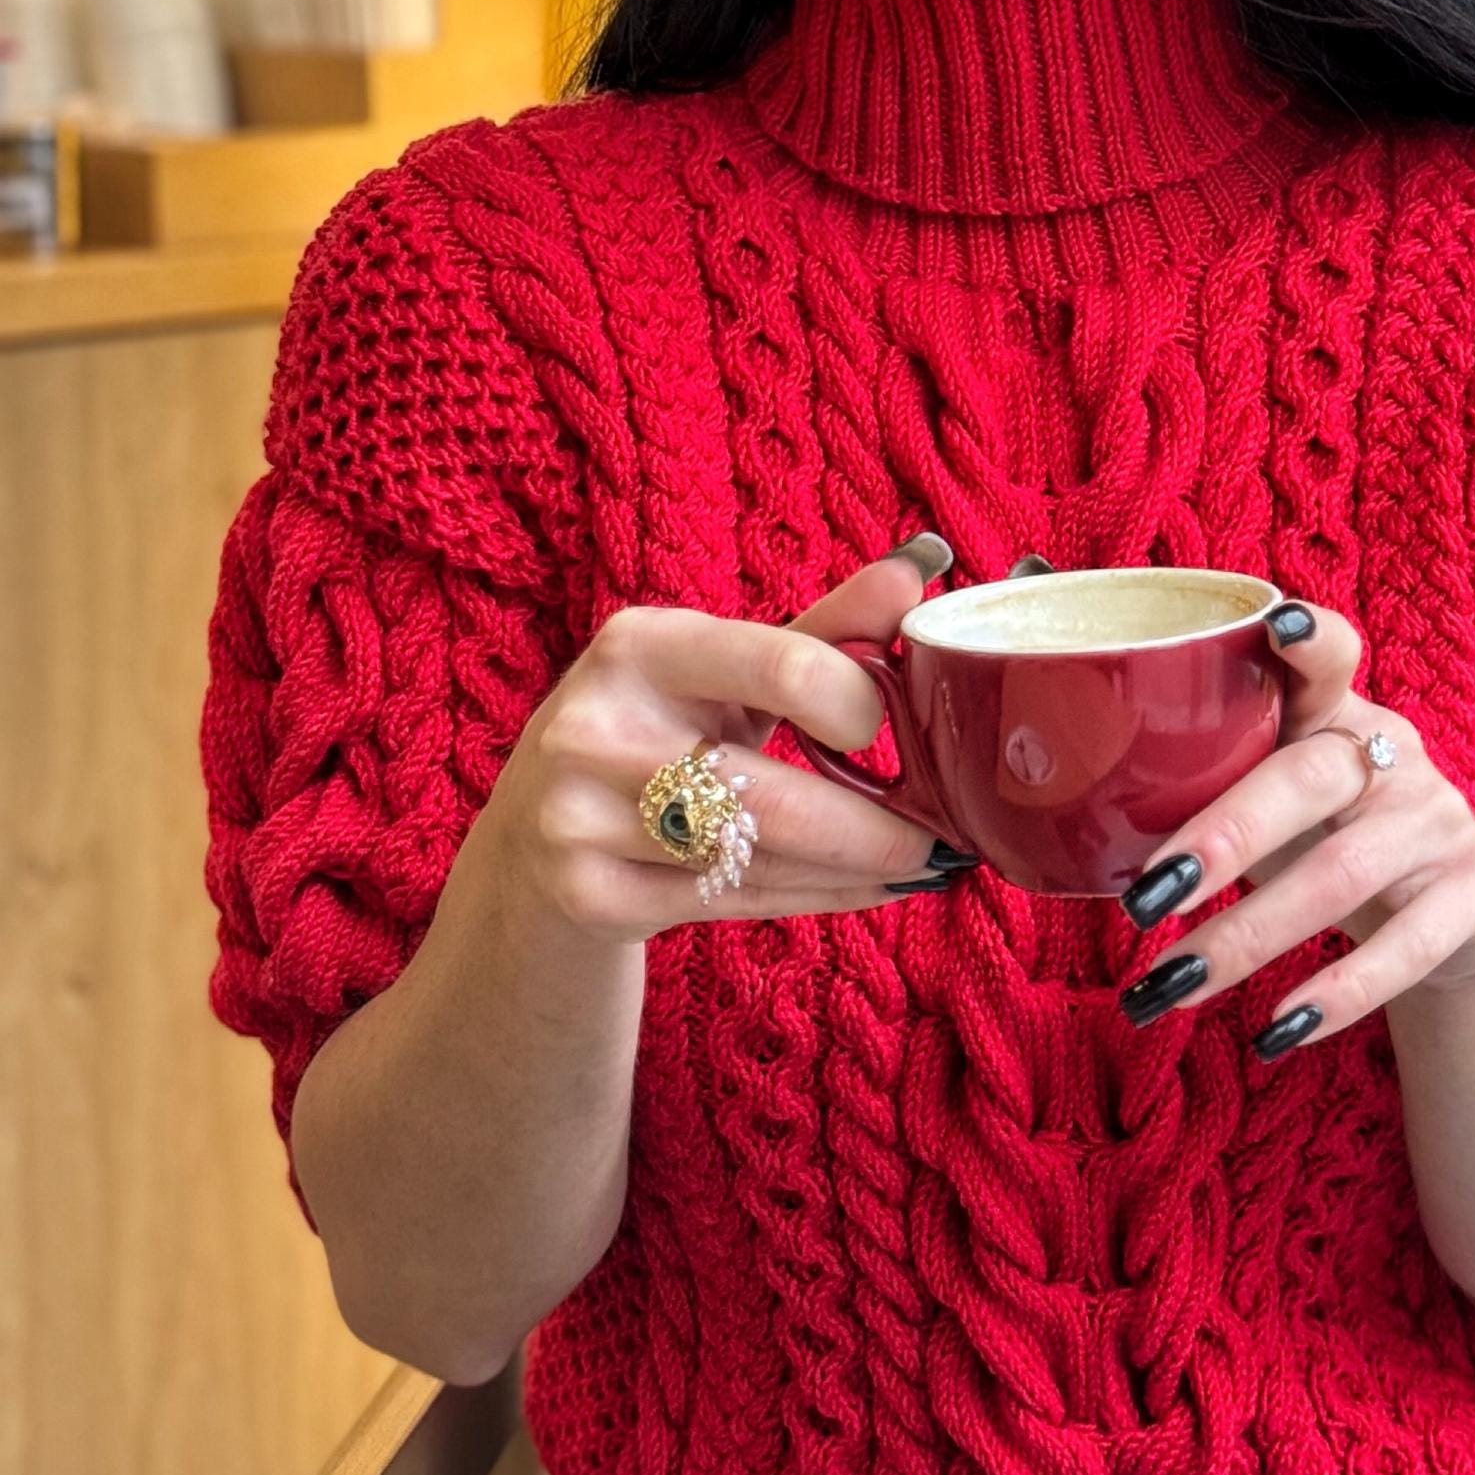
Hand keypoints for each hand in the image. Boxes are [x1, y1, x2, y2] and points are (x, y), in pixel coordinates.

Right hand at [485, 540, 980, 940]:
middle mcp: (595, 728)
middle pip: (772, 792)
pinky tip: (864, 888)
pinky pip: (734, 903)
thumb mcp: (722, 669)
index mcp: (639, 645)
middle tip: (943, 836)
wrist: (531, 837)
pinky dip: (816, 898)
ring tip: (918, 863)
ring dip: (856, 868)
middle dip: (876, 825)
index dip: (857, 702)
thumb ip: (822, 629)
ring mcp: (581, 821)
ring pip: (759, 857)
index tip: (890, 726)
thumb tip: (921, 571)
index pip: (781, 665)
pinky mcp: (591, 897)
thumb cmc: (656, 730)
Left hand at [1111, 596, 1474, 1057]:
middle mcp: (1395, 757)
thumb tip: (1071, 815)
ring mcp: (1440, 824)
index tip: (1276, 626)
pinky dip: (1336, 995)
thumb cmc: (1332, 837)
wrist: (1466, 913)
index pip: (1331, 656)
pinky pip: (1405, 950)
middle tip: (1145, 898)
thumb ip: (1213, 783)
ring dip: (1249, 938)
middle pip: (1309, 780)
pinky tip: (1274, 1032)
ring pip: (1341, 877)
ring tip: (1170, 986)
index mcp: (1338, 715)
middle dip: (1223, 837)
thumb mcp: (1284, 795)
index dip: (1308, 638)